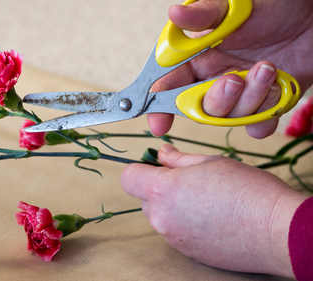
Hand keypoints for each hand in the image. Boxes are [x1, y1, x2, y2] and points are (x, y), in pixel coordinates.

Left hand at [121, 144, 306, 277]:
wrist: (277, 231)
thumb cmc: (248, 192)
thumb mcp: (210, 162)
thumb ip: (178, 159)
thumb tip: (161, 153)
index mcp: (163, 190)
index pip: (128, 177)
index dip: (140, 168)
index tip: (155, 165)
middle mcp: (161, 217)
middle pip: (143, 198)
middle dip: (158, 187)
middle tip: (188, 180)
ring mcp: (172, 238)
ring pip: (159, 215)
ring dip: (171, 205)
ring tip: (203, 199)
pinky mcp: (186, 252)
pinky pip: (174, 231)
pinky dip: (184, 222)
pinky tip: (209, 217)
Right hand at [149, 0, 312, 138]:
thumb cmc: (277, 6)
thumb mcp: (236, 7)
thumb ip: (203, 15)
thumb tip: (174, 13)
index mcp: (199, 58)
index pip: (170, 85)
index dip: (160, 105)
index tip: (158, 122)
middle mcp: (215, 78)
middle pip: (199, 108)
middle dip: (217, 98)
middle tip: (234, 78)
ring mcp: (241, 94)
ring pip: (229, 117)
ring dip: (250, 97)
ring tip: (268, 68)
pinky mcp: (265, 104)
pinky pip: (256, 127)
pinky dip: (266, 115)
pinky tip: (277, 89)